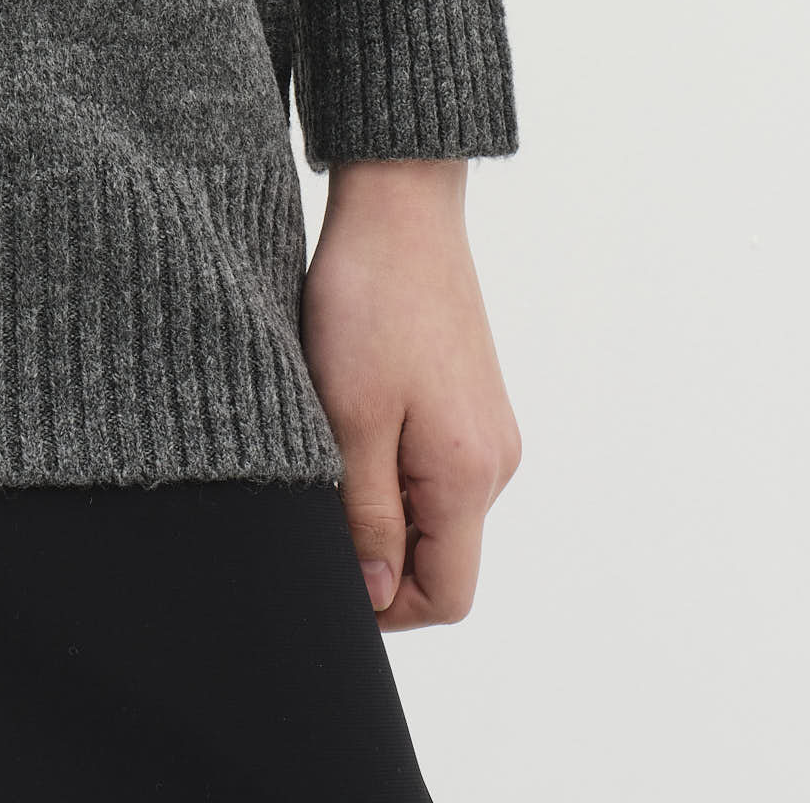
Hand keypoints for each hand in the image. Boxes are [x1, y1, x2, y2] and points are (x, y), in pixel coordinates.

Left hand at [301, 158, 522, 631]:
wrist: (400, 202)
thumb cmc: (369, 298)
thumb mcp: (350, 415)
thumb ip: (368, 515)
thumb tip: (377, 596)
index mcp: (468, 474)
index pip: (445, 597)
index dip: (384, 606)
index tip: (327, 569)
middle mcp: (494, 460)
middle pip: (441, 558)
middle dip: (377, 551)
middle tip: (315, 501)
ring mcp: (487, 427)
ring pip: (434, 511)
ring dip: (381, 501)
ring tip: (329, 442)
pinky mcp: (470, 398)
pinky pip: (434, 464)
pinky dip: (392, 462)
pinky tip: (351, 414)